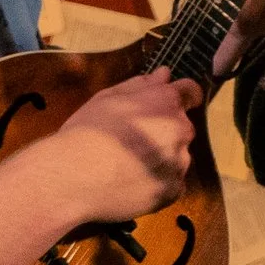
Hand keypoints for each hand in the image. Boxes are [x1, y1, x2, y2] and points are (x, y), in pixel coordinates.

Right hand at [49, 69, 198, 218]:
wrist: (73, 175)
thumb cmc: (87, 131)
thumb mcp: (107, 98)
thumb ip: (140, 85)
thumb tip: (164, 74)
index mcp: (166, 102)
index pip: (191, 92)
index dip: (181, 97)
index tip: (167, 106)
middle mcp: (181, 130)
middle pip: (182, 127)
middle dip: (165, 131)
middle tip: (133, 142)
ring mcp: (179, 162)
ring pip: (177, 157)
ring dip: (162, 158)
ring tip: (128, 166)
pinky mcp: (173, 190)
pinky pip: (171, 183)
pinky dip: (157, 183)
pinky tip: (133, 183)